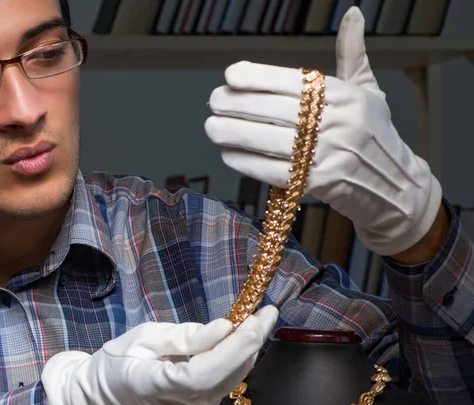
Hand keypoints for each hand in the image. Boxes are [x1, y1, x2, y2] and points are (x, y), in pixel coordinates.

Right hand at [42, 306, 278, 404]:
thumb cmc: (110, 366)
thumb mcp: (140, 339)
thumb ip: (183, 338)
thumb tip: (224, 329)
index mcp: (152, 387)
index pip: (204, 372)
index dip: (235, 347)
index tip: (256, 318)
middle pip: (224, 380)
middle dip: (251, 344)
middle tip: (267, 314)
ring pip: (228, 386)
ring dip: (247, 354)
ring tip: (259, 324)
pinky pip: (221, 390)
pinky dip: (235, 365)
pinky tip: (241, 345)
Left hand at [204, 7, 441, 256]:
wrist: (394, 185)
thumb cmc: (375, 135)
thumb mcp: (368, 92)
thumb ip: (353, 55)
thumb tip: (353, 13)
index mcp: (345, 96)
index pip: (294, 81)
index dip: (258, 77)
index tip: (230, 76)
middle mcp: (338, 123)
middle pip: (276, 110)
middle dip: (238, 106)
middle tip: (213, 102)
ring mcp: (329, 155)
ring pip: (270, 141)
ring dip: (235, 134)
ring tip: (212, 128)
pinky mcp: (319, 184)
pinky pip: (274, 172)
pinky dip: (248, 163)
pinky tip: (228, 154)